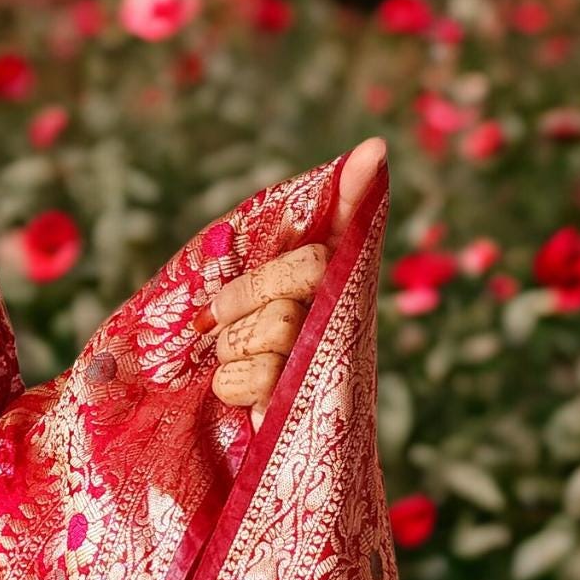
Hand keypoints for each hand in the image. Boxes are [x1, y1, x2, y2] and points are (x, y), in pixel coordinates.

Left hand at [197, 137, 386, 428]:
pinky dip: (233, 384)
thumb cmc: (227, 350)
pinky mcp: (300, 404)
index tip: (372, 151)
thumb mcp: (235, 295)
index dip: (356, 190)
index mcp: (329, 279)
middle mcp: (339, 312)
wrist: (206, 429)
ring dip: (235, 347)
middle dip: (249, 293)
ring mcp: (325, 358)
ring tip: (234, 360)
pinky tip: (240, 392)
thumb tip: (369, 151)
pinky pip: (257, 376)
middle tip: (220, 318)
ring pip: (280, 327)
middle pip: (308, 271)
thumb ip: (270, 243)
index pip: (352, 222)